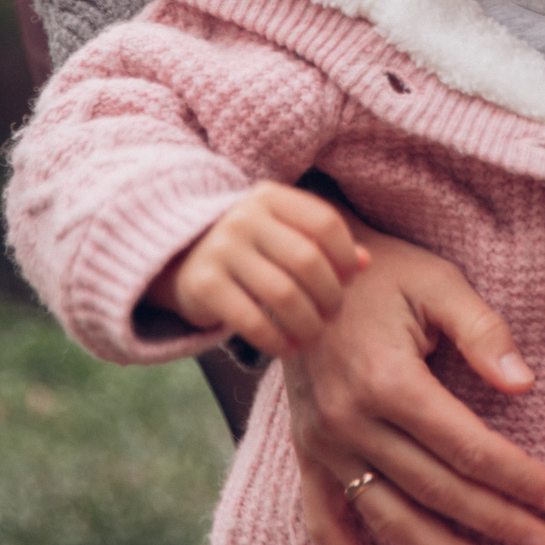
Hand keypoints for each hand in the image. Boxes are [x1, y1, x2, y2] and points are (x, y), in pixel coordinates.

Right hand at [146, 180, 364, 355]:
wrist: (179, 259)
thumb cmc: (249, 248)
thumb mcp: (282, 233)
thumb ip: (323, 243)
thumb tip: (365, 262)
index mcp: (269, 196)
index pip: (325, 223)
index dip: (345, 256)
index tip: (348, 280)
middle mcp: (244, 217)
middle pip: (308, 261)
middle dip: (330, 296)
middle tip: (332, 315)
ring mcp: (221, 249)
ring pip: (284, 295)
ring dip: (308, 324)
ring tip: (313, 335)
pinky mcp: (203, 285)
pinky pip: (252, 321)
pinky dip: (277, 341)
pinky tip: (287, 348)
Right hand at [286, 220, 544, 544]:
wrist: (296, 270)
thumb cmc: (376, 272)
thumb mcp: (437, 281)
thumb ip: (483, 331)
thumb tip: (524, 384)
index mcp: (388, 379)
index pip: (468, 448)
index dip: (519, 480)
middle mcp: (351, 421)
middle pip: (438, 491)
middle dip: (498, 521)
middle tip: (544, 540)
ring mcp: (324, 443)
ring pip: (390, 517)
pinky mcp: (306, 452)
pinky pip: (324, 518)